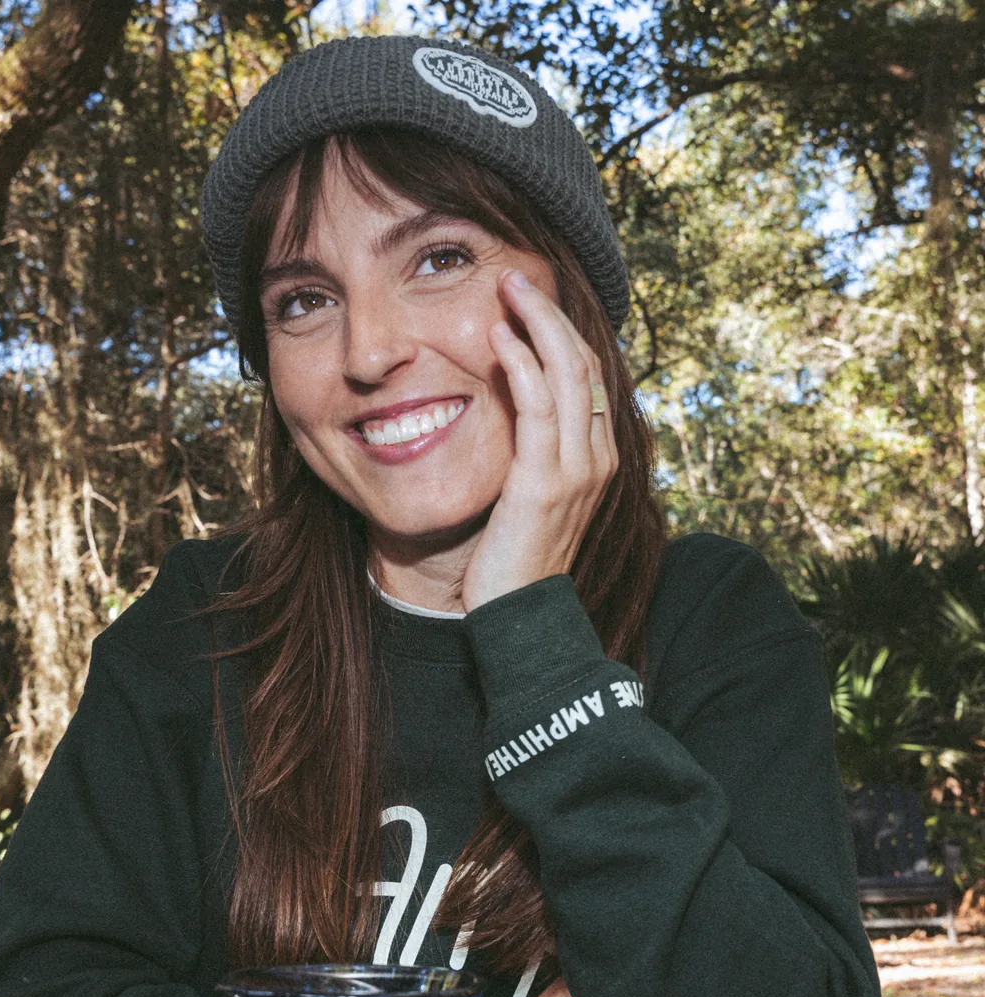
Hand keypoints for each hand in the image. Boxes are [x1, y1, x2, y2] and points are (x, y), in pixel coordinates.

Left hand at [460, 270, 617, 612]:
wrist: (521, 618)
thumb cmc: (516, 557)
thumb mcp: (531, 495)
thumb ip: (533, 451)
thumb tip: (513, 410)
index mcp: (598, 456)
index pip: (588, 374)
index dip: (562, 330)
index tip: (530, 298)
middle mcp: (598, 457)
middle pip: (584, 362)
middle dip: (550, 312)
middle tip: (515, 276)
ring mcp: (576, 470)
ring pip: (567, 374)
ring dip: (536, 323)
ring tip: (507, 288)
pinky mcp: (544, 483)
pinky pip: (539, 409)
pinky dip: (522, 365)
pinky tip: (501, 338)